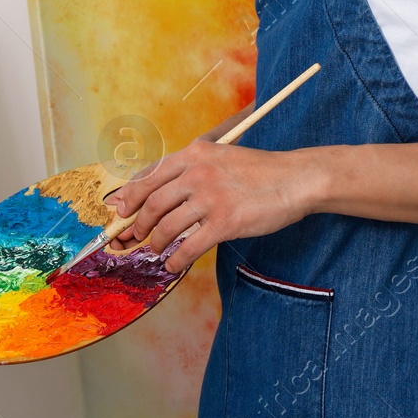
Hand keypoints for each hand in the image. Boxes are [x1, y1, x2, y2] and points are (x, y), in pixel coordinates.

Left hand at [106, 140, 311, 272]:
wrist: (296, 179)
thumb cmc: (261, 170)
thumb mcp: (222, 156)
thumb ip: (194, 168)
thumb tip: (163, 191)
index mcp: (195, 152)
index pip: (150, 175)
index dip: (129, 196)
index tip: (121, 211)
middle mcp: (198, 172)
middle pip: (152, 202)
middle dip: (139, 224)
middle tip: (135, 236)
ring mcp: (210, 197)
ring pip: (166, 226)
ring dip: (156, 243)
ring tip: (157, 250)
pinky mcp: (224, 222)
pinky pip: (188, 247)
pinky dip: (176, 260)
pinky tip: (174, 265)